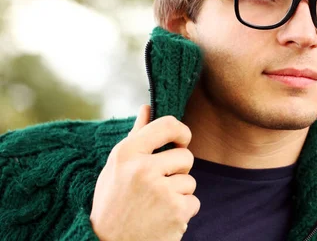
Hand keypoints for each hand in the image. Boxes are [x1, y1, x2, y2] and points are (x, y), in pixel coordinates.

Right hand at [90, 105, 199, 240]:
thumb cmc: (113, 203)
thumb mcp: (116, 167)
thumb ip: (136, 136)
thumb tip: (147, 107)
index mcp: (126, 153)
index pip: (167, 124)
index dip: (181, 131)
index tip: (181, 140)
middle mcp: (142, 169)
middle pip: (185, 156)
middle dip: (178, 170)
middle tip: (157, 187)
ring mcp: (160, 190)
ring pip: (190, 181)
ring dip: (178, 194)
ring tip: (155, 206)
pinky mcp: (176, 211)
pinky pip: (194, 201)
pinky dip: (182, 212)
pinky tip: (162, 219)